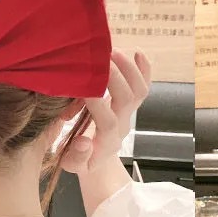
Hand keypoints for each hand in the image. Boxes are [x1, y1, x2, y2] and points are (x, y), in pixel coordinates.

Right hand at [60, 49, 151, 173]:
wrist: (98, 162)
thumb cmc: (82, 161)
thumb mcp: (73, 165)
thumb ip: (77, 157)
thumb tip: (83, 142)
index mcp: (106, 141)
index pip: (107, 122)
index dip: (98, 105)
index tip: (83, 89)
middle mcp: (122, 125)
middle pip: (126, 99)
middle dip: (113, 77)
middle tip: (97, 59)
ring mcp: (129, 113)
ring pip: (138, 90)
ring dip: (128, 68)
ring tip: (111, 51)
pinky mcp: (132, 105)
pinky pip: (144, 86)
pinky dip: (144, 68)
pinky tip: (137, 51)